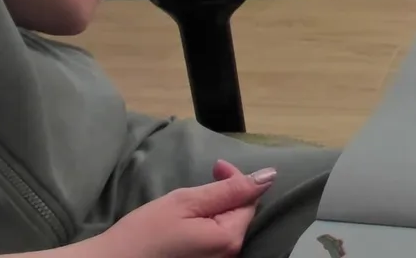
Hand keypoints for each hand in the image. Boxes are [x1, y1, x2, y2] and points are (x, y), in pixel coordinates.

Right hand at [89, 160, 275, 257]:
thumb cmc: (146, 231)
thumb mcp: (186, 202)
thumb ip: (229, 189)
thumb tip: (269, 176)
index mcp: (230, 239)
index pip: (250, 198)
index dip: (235, 178)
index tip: (214, 167)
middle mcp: (231, 255)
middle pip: (242, 214)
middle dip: (228, 192)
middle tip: (207, 177)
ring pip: (230, 226)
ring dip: (219, 207)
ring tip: (197, 199)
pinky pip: (218, 239)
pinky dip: (212, 223)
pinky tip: (194, 219)